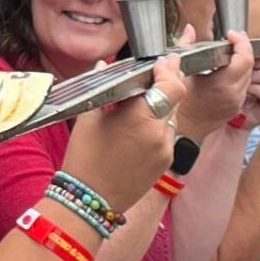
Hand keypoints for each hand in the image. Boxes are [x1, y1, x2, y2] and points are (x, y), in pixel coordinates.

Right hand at [63, 53, 184, 208]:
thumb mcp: (89, 117)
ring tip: (142, 103)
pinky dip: (159, 126)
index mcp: (141, 117)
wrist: (89, 200)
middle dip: (166, 85)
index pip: (172, 85)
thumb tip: (104, 65)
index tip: (165, 60)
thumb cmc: (85, 158)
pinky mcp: (165, 163)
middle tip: (156, 73)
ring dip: (162, 106)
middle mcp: (159, 133)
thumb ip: (102, 88)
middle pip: (174, 99)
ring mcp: (165, 150)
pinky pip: (168, 136)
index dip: (170, 69)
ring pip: (172, 117)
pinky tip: (141, 127)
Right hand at [174, 25, 247, 135]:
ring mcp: (236, 103)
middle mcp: (233, 95)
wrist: (180, 131)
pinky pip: (243, 87)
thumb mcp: (179, 71)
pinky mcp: (235, 109)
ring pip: (248, 77)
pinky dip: (238, 76)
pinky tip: (225, 70)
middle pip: (249, 66)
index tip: (231, 34)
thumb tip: (190, 30)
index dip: (242, 42)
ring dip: (242, 63)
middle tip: (230, 41)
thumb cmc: (176, 103)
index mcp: (221, 85)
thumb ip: (185, 46)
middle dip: (242, 50)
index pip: (245, 59)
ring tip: (227, 54)